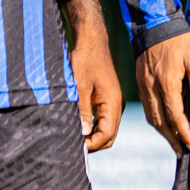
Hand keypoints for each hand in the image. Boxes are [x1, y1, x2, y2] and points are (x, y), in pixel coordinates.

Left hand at [63, 0, 122, 151]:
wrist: (91, 41)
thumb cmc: (84, 60)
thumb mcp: (79, 86)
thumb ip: (83, 111)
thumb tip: (84, 135)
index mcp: (113, 102)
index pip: (107, 134)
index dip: (92, 144)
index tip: (75, 148)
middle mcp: (117, 104)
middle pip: (110, 135)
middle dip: (94, 144)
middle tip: (73, 147)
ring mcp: (113, 102)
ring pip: (107, 129)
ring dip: (93, 137)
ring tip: (74, 138)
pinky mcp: (107, 99)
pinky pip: (104, 120)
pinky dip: (94, 128)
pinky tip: (79, 127)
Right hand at [136, 32, 189, 155]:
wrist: (154, 24)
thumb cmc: (178, 40)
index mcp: (166, 84)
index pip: (174, 115)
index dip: (183, 132)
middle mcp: (152, 89)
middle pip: (160, 121)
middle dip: (172, 138)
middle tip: (183, 152)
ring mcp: (144, 86)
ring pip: (151, 116)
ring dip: (162, 132)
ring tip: (174, 143)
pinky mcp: (140, 82)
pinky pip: (146, 107)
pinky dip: (154, 120)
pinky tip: (161, 124)